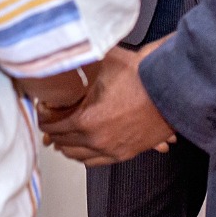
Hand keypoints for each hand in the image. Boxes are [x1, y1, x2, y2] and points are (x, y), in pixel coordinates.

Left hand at [39, 41, 176, 166]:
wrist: (172, 88)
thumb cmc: (142, 75)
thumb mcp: (103, 61)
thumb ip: (79, 62)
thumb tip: (61, 55)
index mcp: (85, 120)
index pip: (50, 125)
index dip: (43, 114)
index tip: (43, 106)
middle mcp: (96, 140)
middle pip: (60, 140)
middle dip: (53, 127)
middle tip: (51, 114)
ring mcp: (111, 150)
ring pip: (75, 155)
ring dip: (66, 142)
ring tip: (63, 129)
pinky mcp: (125, 154)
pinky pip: (94, 161)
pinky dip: (83, 153)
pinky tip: (81, 143)